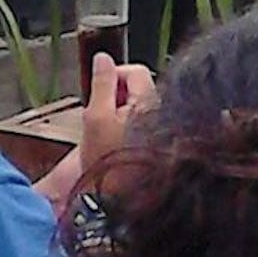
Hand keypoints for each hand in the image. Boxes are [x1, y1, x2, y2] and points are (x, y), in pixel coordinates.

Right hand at [80, 51, 154, 181]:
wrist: (114, 198)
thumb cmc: (105, 161)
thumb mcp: (95, 117)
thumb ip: (102, 84)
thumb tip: (103, 58)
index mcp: (149, 103)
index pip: (137, 71)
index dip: (115, 75)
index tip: (100, 92)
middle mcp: (162, 113)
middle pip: (139, 87)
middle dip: (117, 94)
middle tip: (100, 114)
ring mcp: (162, 128)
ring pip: (139, 105)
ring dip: (121, 110)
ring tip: (106, 131)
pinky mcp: (158, 142)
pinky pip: (143, 122)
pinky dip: (127, 125)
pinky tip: (116, 142)